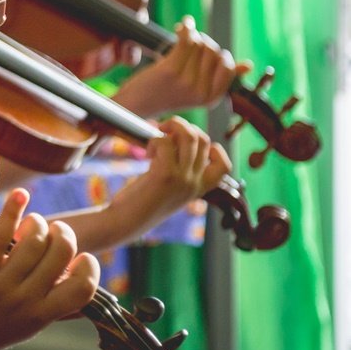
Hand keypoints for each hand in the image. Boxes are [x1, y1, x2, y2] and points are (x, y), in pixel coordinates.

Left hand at [0, 189, 98, 349]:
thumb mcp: (29, 325)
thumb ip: (55, 308)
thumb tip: (86, 286)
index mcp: (42, 315)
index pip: (83, 288)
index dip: (89, 267)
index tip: (80, 258)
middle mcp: (25, 301)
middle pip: (62, 252)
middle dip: (63, 233)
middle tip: (53, 231)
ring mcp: (1, 286)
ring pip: (35, 240)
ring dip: (38, 223)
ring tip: (31, 225)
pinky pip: (1, 233)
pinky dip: (14, 209)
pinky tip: (20, 195)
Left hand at [110, 117, 232, 231]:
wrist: (126, 222)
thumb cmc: (142, 201)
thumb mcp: (170, 186)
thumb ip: (180, 168)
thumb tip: (176, 134)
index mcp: (200, 188)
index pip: (224, 165)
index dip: (212, 148)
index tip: (188, 147)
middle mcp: (195, 184)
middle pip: (204, 140)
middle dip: (184, 128)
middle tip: (164, 134)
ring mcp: (183, 179)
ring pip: (189, 136)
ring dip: (171, 128)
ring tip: (156, 139)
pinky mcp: (164, 175)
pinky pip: (165, 142)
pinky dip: (154, 140)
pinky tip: (146, 154)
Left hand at [113, 17, 252, 116]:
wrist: (134, 104)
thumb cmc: (164, 93)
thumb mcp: (195, 89)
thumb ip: (220, 78)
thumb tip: (248, 65)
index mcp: (211, 98)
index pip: (228, 65)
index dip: (216, 53)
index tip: (203, 48)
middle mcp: (202, 92)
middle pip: (213, 52)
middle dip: (202, 41)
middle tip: (188, 40)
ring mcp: (187, 82)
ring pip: (200, 44)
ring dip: (191, 34)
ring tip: (181, 34)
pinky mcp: (171, 71)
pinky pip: (187, 39)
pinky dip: (186, 28)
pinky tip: (181, 26)